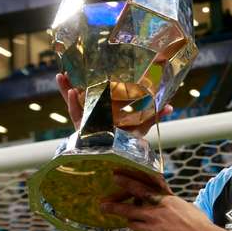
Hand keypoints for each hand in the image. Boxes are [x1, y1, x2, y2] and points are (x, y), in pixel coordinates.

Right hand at [56, 73, 172, 134]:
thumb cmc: (128, 144)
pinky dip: (73, 104)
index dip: (90, 82)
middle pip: (81, 97)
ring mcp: (86, 123)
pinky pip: (76, 115)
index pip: (95, 94)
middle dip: (73, 83)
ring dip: (67, 90)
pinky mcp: (82, 131)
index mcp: (104, 113)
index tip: (85, 68)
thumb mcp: (140, 127)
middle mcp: (92, 116)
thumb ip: (152, 116)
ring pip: (74, 104)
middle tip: (67, 69)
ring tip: (61, 76)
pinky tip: (72, 92)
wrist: (120, 162)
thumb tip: (170, 106)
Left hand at [99, 170, 219, 230]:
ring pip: (132, 219)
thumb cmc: (199, 224)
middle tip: (102, 202)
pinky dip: (139, 230)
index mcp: (167, 199)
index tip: (117, 176)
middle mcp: (159, 209)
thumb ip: (172, 204)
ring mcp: (155, 223)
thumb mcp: (185, 207)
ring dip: (124, 217)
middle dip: (115, 202)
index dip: (129, 181)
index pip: (145, 187)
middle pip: (132, 204)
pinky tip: (135, 229)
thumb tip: (166, 202)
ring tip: (109, 211)